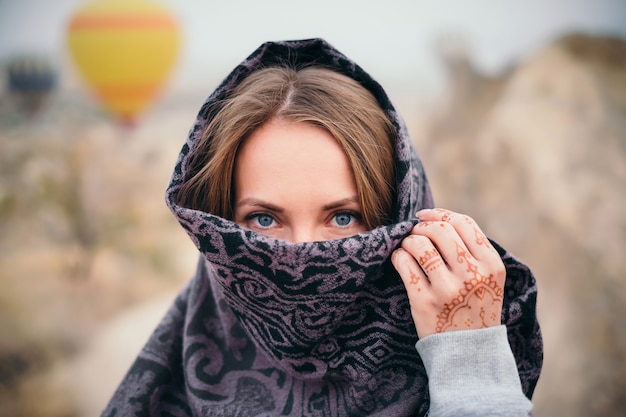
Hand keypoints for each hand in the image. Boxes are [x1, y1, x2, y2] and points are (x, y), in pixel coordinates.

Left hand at [391, 208, 504, 337]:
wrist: (469, 354)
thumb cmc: (475, 308)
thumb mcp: (489, 280)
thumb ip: (472, 250)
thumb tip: (437, 217)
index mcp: (491, 266)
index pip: (463, 223)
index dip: (440, 214)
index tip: (425, 216)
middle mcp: (472, 275)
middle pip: (439, 230)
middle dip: (421, 227)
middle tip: (415, 234)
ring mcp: (448, 289)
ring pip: (419, 244)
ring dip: (408, 241)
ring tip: (408, 249)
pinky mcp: (424, 302)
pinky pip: (404, 264)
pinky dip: (398, 256)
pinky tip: (400, 260)